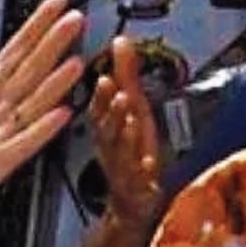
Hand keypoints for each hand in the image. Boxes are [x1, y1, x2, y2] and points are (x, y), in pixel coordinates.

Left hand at [0, 0, 84, 216]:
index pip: (21, 45)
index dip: (38, 22)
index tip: (58, 2)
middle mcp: (2, 102)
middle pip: (34, 67)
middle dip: (54, 44)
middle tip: (75, 20)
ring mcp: (6, 128)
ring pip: (37, 100)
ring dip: (56, 83)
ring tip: (75, 63)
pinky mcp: (3, 156)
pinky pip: (28, 140)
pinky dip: (44, 128)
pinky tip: (61, 113)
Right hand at [90, 34, 164, 222]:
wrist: (132, 204)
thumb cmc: (132, 154)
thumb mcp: (132, 111)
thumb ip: (126, 76)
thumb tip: (121, 42)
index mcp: (106, 130)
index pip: (97, 110)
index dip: (100, 96)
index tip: (104, 78)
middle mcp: (111, 150)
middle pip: (106, 130)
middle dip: (111, 111)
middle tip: (116, 94)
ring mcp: (123, 170)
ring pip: (119, 153)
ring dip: (124, 136)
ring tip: (130, 121)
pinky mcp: (137, 190)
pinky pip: (136, 181)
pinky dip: (141, 171)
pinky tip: (148, 161)